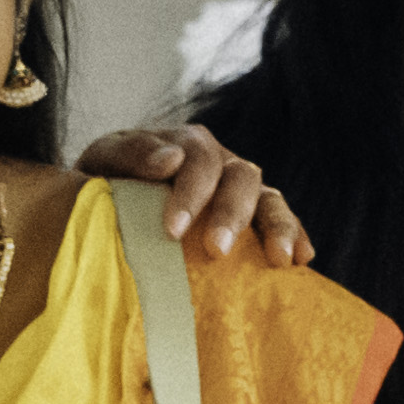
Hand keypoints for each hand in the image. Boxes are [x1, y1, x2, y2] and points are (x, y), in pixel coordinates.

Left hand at [71, 123, 309, 264]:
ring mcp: (239, 189)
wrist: (107, 206)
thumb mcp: (102, 162)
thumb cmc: (103, 185)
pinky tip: (301, 260)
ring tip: (278, 258)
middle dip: (232, 212)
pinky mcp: (251, 218)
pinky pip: (280, 222)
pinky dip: (295, 236)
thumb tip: (169, 159)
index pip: (198, 159)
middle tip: (218, 250)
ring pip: (268, 198)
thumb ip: (130, 155)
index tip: (173, 230)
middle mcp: (220, 162)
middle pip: (241, 176)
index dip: (191, 192)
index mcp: (184, 144)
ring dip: (277, 226)